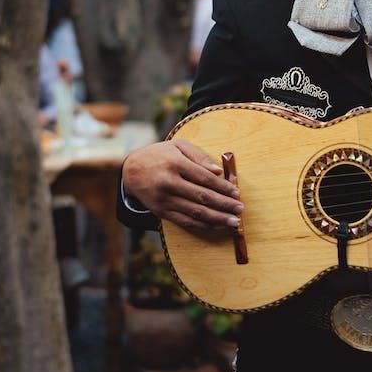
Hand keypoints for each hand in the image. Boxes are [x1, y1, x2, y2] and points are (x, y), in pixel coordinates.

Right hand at [122, 139, 242, 232]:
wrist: (131, 170)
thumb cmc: (160, 155)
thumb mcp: (178, 146)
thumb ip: (199, 156)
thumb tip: (218, 172)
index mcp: (175, 164)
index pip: (204, 178)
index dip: (223, 187)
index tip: (237, 193)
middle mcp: (169, 183)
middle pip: (202, 197)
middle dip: (224, 205)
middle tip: (240, 210)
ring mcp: (164, 200)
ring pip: (195, 212)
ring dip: (217, 219)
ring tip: (234, 222)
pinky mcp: (161, 212)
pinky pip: (185, 222)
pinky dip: (203, 225)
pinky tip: (217, 225)